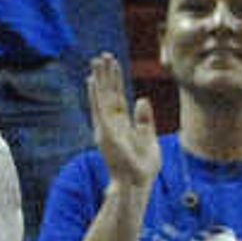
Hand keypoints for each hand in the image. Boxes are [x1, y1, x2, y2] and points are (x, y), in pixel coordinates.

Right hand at [84, 53, 159, 198]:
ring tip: (97, 60)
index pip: (117, 99)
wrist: (137, 184)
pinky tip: (92, 80)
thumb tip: (142, 99)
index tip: (113, 66)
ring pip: (102, 97)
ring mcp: (107, 128)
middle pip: (108, 95)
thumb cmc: (143, 168)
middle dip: (105, 75)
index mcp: (123, 126)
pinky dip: (95, 94)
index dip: (115, 82)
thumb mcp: (149, 139)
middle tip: (102, 56)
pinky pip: (99, 108)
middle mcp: (112, 125)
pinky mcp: (105, 132)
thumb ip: (145, 120)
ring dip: (99, 78)